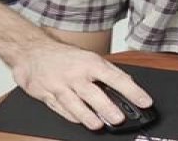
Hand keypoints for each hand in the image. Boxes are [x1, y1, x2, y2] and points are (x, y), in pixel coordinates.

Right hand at [11, 40, 152, 129]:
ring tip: (98, 125)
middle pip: (93, 93)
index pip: (116, 77)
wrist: (33, 52)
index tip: (145, 101)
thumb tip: (129, 84)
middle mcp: (75, 74)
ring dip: (87, 116)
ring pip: (74, 103)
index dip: (132, 90)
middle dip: (106, 107)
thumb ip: (108, 72)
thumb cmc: (64, 56)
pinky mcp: (46, 94)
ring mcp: (60, 85)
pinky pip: (60, 108)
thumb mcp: (89, 58)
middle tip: (119, 118)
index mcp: (90, 63)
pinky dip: (71, 116)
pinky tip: (79, 120)